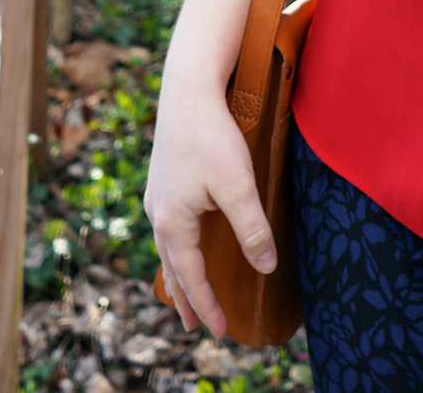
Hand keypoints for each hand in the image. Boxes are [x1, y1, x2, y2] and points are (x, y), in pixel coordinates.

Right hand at [142, 77, 276, 336]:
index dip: (207, 304)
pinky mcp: (164, 179)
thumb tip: (265, 268)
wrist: (188, 90)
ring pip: (167, 247)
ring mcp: (158, 196)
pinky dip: (175, 248)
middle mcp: (158, 213)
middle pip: (172, 267)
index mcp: (172, 222)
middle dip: (185, 298)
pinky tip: (183, 242)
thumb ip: (252, 229)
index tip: (220, 332)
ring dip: (177, 273)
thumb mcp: (238, 187)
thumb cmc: (212, 137)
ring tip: (184, 292)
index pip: (191, 276)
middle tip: (194, 326)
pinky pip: (168, 228)